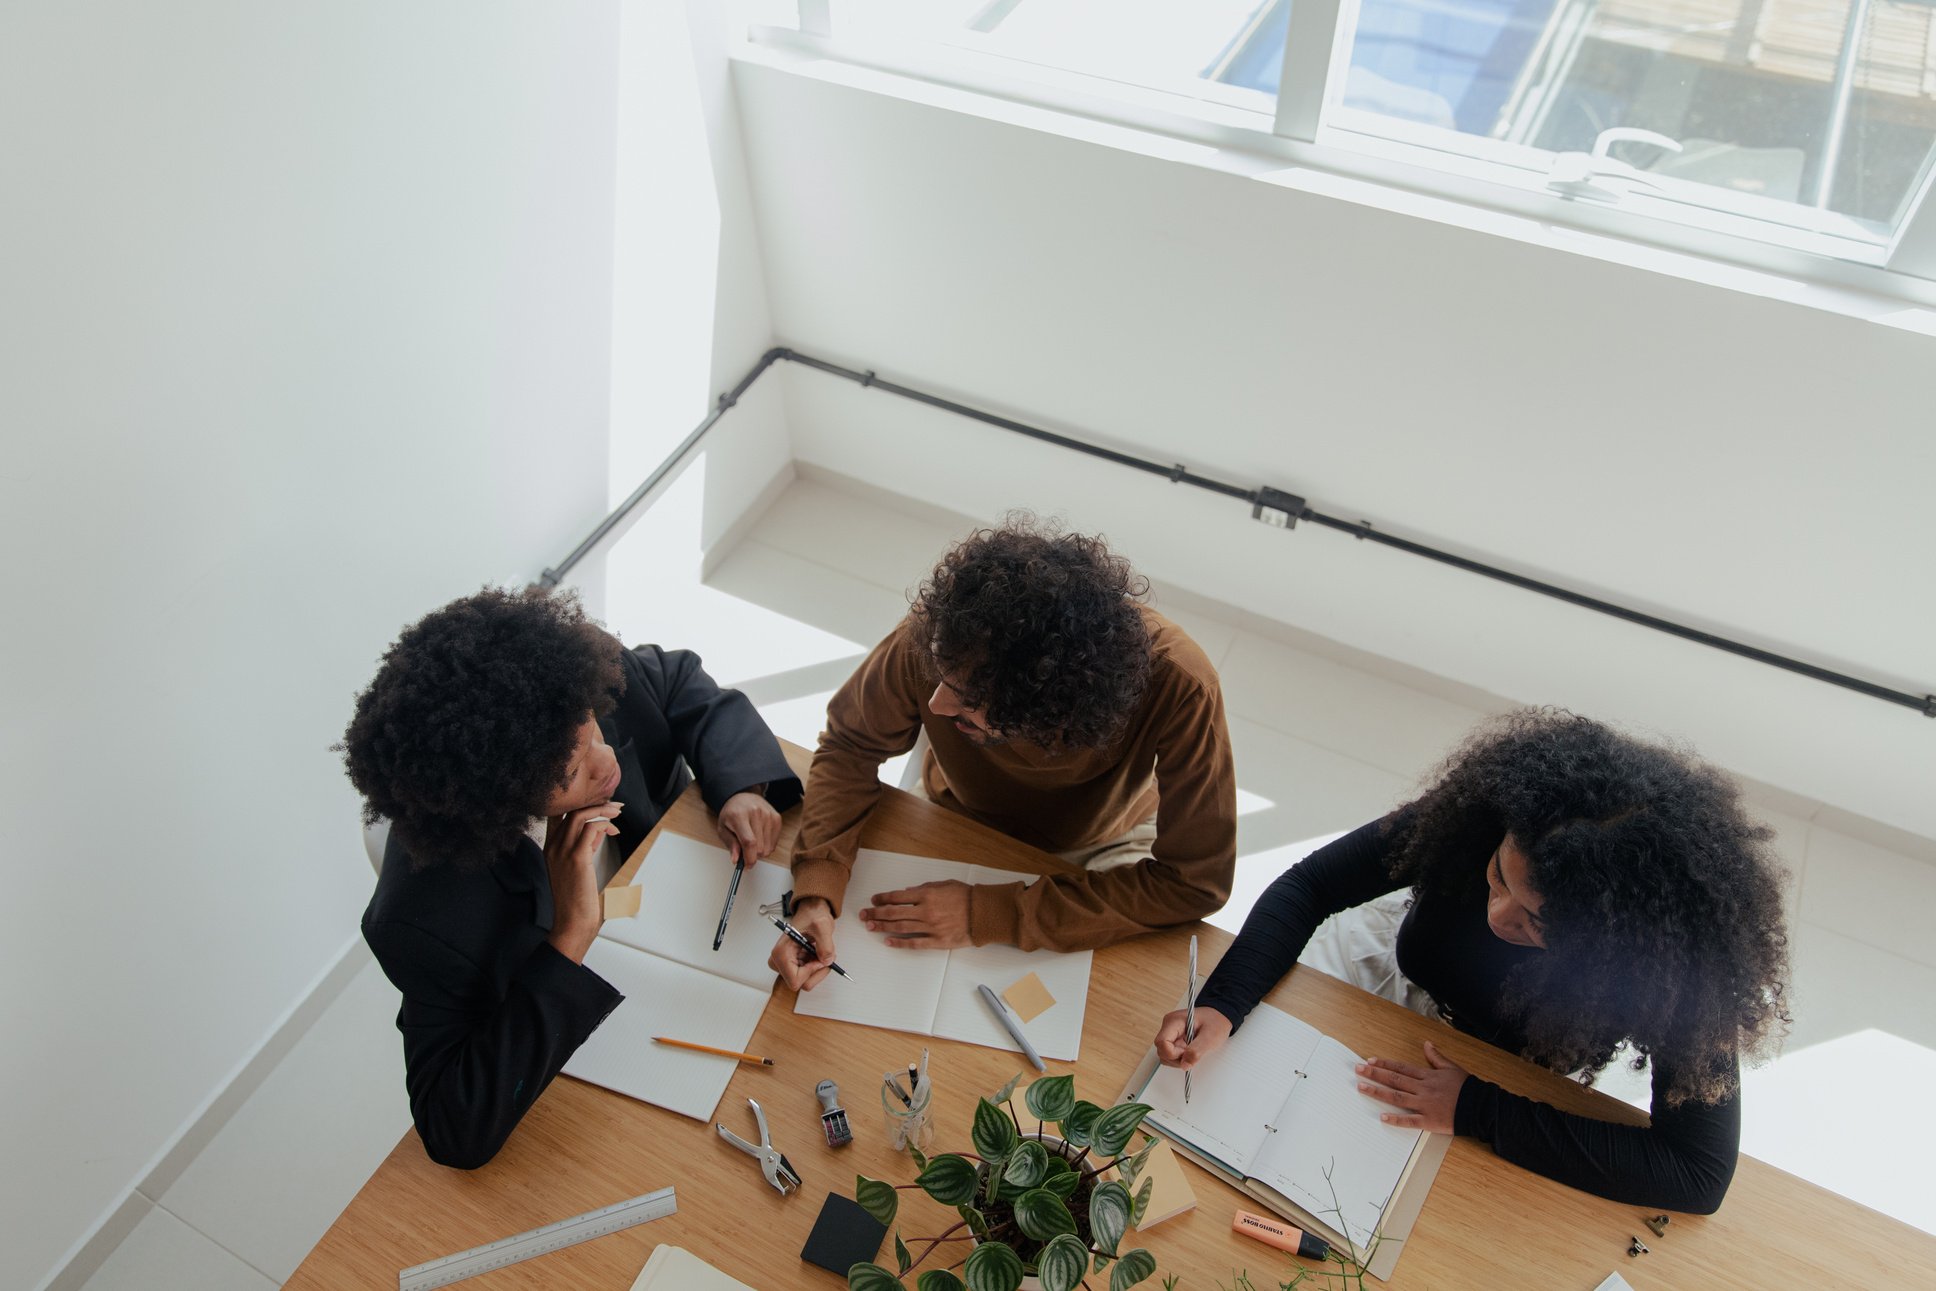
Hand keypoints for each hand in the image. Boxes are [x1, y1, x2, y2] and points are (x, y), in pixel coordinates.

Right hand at [544, 801, 621, 962]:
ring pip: (580, 814)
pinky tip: (614, 831)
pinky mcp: (576, 858)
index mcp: (550, 848)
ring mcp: (562, 852)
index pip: (558, 814)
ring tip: (617, 812)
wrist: (572, 924)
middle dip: (595, 802)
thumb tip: (600, 829)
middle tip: (615, 805)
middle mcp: (552, 847)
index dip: (579, 803)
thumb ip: (586, 846)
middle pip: (570, 810)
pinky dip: (605, 824)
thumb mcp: (579, 867)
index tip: (600, 803)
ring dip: (602, 809)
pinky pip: (591, 828)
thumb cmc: (577, 900)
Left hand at [716, 790, 780, 862]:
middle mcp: (756, 813)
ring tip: (751, 840)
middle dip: (752, 855)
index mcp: (739, 815)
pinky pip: (774, 844)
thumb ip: (730, 845)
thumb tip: (736, 860)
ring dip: (759, 851)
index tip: (747, 866)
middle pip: (760, 848)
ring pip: (768, 848)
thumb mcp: (723, 828)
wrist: (744, 796)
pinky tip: (759, 837)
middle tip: (744, 850)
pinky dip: (766, 846)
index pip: (749, 842)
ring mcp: (769, 815)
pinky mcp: (777, 818)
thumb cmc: (732, 813)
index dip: (749, 858)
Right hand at [769, 896, 837, 991]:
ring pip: (805, 981)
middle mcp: (780, 961)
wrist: (812, 911)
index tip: (819, 959)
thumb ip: (826, 946)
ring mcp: (786, 964)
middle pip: (800, 983)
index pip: (795, 980)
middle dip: (816, 971)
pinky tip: (817, 953)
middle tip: (824, 956)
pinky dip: (816, 966)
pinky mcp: (793, 965)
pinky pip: (807, 975)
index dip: (811, 972)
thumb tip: (827, 961)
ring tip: (821, 952)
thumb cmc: (812, 915)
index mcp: (781, 953)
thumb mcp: (822, 927)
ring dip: (818, 969)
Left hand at [859, 880, 971, 948]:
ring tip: (870, 927)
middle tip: (864, 915)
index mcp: (926, 894)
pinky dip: (899, 943)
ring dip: (882, 927)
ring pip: (900, 927)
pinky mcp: (937, 941)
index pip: (897, 896)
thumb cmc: (966, 896)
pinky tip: (888, 942)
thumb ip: (924, 888)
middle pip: (893, 912)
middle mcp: (925, 911)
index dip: (882, 898)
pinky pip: (914, 943)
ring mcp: (930, 927)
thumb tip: (906, 893)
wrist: (984, 913)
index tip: (874, 900)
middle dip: (876, 913)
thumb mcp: (944, 884)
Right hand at [1154, 1005, 1232, 1068]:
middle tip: (1192, 1053)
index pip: (1161, 1042)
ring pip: (1165, 1055)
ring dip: (1179, 1059)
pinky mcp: (1173, 1039)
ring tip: (1193, 1051)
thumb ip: (1196, 1052)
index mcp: (1174, 1021)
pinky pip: (1171, 1054)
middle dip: (1177, 1058)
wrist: (1219, 1017)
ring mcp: (1170, 1033)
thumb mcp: (1210, 1037)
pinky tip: (1190, 1051)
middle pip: (1162, 1050)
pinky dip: (1180, 1057)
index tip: (1187, 1053)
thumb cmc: (1215, 1022)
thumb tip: (1184, 1065)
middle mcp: (1168, 1026)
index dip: (1173, 1053)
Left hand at [1354, 1039, 1467, 1133]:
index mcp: (1428, 1076)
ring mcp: (1426, 1105)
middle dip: (1374, 1074)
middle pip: (1395, 1080)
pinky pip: (1410, 1120)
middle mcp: (1424, 1089)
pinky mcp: (1430, 1121)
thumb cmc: (1467, 1087)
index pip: (1401, 1067)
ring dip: (1378, 1092)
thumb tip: (1426, 1044)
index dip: (1384, 1064)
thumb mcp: (1452, 1068)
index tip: (1370, 1061)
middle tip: (1357, 1069)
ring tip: (1361, 1087)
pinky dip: (1397, 1119)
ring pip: (1397, 1097)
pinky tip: (1383, 1117)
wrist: (1482, 1107)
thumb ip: (1437, 1057)